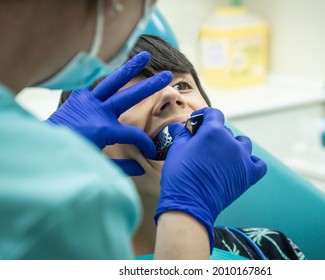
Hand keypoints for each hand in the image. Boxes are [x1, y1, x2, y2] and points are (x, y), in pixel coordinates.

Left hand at [46, 51, 172, 175]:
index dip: (146, 144)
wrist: (43, 148)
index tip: (151, 152)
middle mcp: (99, 111)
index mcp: (106, 130)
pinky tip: (116, 71)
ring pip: (113, 81)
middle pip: (130, 96)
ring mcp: (88, 101)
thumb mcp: (99, 165)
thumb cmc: (71, 158)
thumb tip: (141, 169)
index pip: (134, 135)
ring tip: (145, 55)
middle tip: (167, 76)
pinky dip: (107, 78)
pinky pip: (96, 85)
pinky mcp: (78, 98)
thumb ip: (121, 167)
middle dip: (150, 86)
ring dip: (129, 68)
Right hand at [154, 107, 266, 250]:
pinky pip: (258, 163)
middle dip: (214, 134)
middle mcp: (231, 142)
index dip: (205, 115)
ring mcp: (243, 158)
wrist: (190, 204)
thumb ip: (181, 135)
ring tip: (222, 156)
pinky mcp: (249, 175)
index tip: (197, 122)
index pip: (214, 114)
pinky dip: (251, 162)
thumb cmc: (181, 176)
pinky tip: (241, 165)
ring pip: (243, 143)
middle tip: (202, 146)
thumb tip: (178, 127)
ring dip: (233, 146)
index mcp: (213, 131)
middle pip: (225, 130)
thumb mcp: (176, 150)